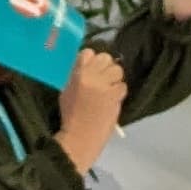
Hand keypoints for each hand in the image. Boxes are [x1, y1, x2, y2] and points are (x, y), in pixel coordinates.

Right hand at [57, 47, 127, 166]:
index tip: (93, 68)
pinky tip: (113, 99)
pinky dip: (119, 92)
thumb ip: (77, 75)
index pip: (88, 53)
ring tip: (110, 89)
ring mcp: (104, 86)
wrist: (80, 136)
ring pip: (118, 70)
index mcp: (76, 74)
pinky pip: (123, 86)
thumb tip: (89, 65)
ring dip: (115, 78)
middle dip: (106, 67)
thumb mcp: (67, 91)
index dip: (93, 59)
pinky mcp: (115, 96)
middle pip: (106, 58)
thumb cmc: (71, 116)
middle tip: (104, 78)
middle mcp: (91, 77)